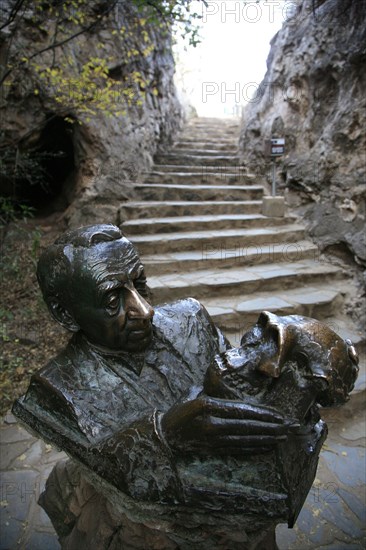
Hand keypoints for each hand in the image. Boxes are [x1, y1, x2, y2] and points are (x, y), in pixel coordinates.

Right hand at [161, 396, 298, 454]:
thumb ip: (211, 389)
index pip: (242, 410)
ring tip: (282, 437)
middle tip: (289, 427)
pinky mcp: (215, 449)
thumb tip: (226, 378)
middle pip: (248, 426)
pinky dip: (255, 448)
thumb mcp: (193, 394)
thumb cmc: (180, 411)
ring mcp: (214, 439)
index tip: (279, 414)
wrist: (164, 435)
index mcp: (208, 406)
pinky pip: (239, 449)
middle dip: (271, 426)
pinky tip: (267, 447)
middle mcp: (213, 424)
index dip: (263, 413)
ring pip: (246, 439)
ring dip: (267, 438)